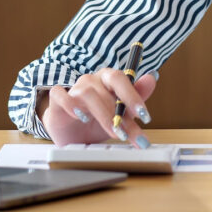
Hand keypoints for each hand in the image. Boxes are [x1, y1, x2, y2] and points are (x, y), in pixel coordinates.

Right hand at [38, 68, 158, 146]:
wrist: (72, 133)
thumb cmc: (98, 121)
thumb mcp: (121, 115)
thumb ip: (137, 98)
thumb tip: (153, 77)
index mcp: (109, 79)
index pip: (122, 78)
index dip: (133, 95)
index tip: (145, 116)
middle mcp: (92, 80)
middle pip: (108, 84)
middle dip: (121, 110)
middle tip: (129, 132)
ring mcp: (75, 88)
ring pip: (88, 93)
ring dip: (103, 114)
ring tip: (113, 132)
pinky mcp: (57, 100)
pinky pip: (60, 94)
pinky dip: (70, 105)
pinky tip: (81, 117)